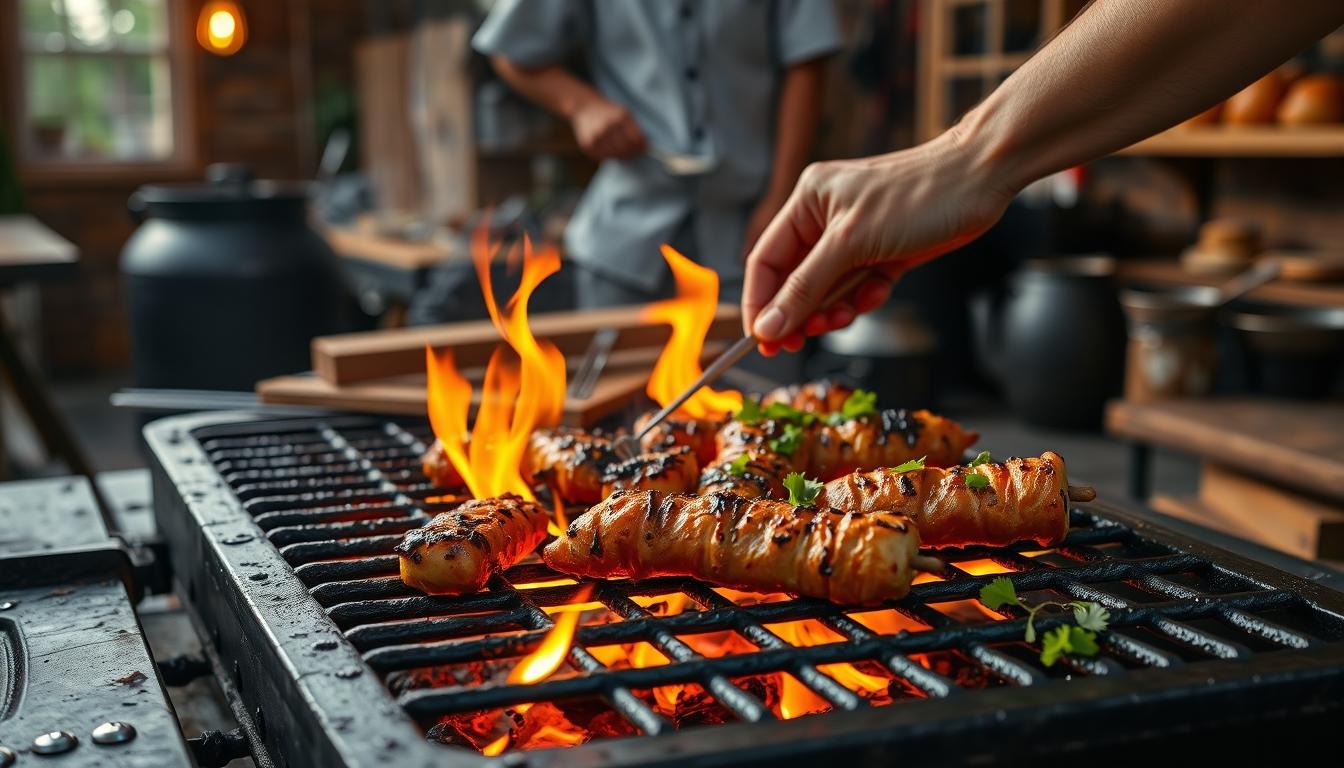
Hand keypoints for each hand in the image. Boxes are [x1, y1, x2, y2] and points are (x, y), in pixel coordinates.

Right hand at [570, 98, 646, 159]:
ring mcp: (597, 136)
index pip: (636, 140)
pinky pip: (603, 157)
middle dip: (632, 153)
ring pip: (615, 155)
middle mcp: (608, 126)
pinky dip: (608, 155)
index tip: (642, 149)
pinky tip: (608, 148)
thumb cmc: (609, 112)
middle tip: (632, 152)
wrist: (586, 107)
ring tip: (619, 148)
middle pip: (626, 149)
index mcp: (621, 117)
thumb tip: (644, 147)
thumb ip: (634, 129)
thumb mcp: (624, 113)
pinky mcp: (588, 145)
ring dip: (620, 155)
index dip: (641, 147)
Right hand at [741, 130, 1014, 354]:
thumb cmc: (917, 195)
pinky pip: (858, 287)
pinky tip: (879, 291)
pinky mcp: (881, 251)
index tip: (763, 342)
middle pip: (794, 280)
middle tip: (802, 341)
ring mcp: (854, 237)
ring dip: (833, 309)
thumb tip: (768, 326)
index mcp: (807, 202)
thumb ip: (806, 287)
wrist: (980, 180)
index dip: (760, 304)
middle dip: (799, 312)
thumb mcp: (851, 243)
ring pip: (827, 289)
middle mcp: (824, 219)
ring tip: (843, 317)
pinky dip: (864, 298)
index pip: (765, 260)